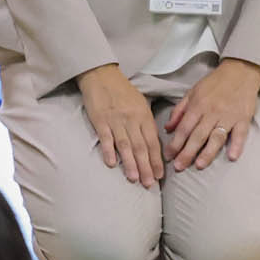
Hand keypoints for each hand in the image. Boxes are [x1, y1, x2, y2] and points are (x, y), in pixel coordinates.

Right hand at [77, 63, 162, 188]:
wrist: (101, 75)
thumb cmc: (122, 91)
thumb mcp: (141, 104)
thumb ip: (146, 123)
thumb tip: (153, 143)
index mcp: (144, 116)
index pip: (153, 142)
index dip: (157, 160)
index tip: (160, 176)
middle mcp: (132, 120)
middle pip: (141, 147)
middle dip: (146, 167)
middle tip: (149, 184)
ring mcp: (115, 120)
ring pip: (125, 145)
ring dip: (130, 163)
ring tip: (134, 179)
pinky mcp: (99, 120)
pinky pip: (105, 138)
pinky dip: (108, 151)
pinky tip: (112, 163)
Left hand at [164, 58, 259, 170]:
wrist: (239, 72)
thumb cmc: (213, 84)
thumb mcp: (191, 93)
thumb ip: (179, 111)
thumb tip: (168, 129)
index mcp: (197, 106)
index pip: (183, 128)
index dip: (175, 143)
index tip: (168, 157)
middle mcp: (211, 112)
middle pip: (197, 136)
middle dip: (187, 153)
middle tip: (179, 167)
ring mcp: (229, 116)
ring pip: (216, 137)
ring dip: (208, 152)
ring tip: (199, 165)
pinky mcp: (244, 118)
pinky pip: (240, 134)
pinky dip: (236, 145)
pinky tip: (231, 156)